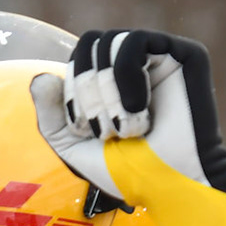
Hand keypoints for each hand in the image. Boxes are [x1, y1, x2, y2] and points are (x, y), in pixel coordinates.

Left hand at [30, 29, 225, 205]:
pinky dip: (125, 76)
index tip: (85, 130)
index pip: (77, 57)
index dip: (71, 91)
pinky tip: (139, 108)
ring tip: (124, 127)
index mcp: (111, 78)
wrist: (165, 185)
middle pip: (90, 44)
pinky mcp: (185, 54)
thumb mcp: (72, 147)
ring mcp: (161, 56)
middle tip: (103, 131)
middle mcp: (135, 62)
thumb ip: (50, 115)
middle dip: (86, 90)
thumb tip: (39, 77)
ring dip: (107, 90)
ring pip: (110, 42)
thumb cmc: (123, 171)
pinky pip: (136, 41)